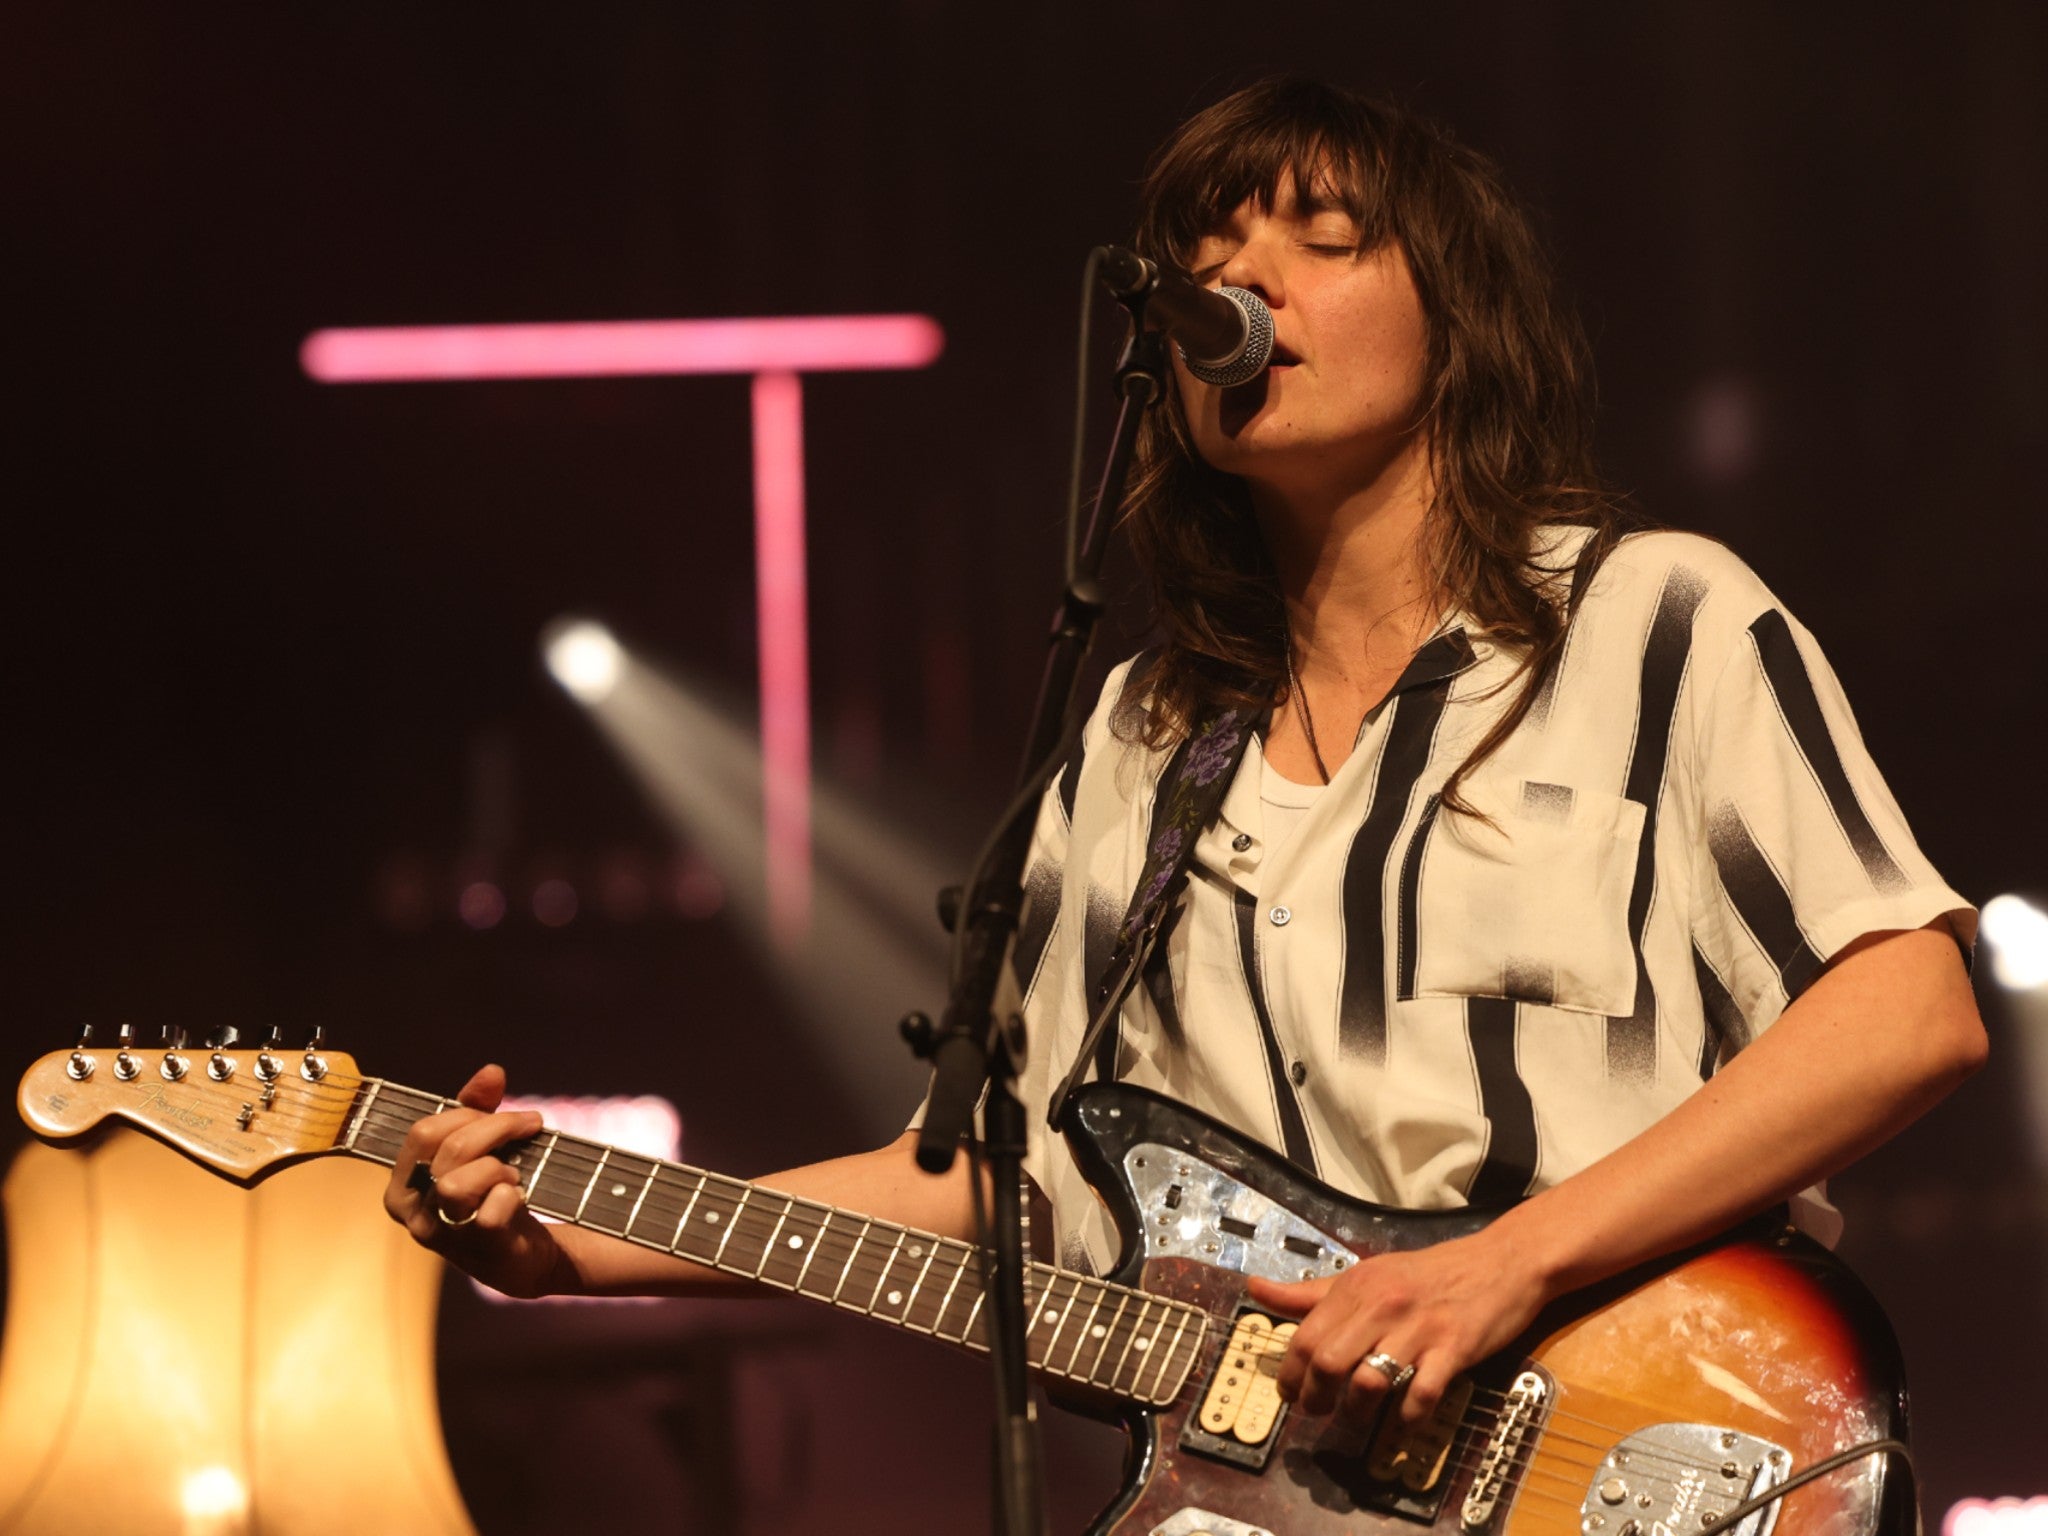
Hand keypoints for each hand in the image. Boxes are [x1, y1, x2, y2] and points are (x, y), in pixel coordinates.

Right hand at [381, 1064, 569, 1298]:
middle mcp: (412, 1211)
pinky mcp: (478, 1250)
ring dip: (497, 1168)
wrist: (521, 1254)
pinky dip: (511, 1196)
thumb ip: (479, 1108)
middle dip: (496, 1128)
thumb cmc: (491, 1194)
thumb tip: (491, 1071)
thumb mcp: (480, 1147)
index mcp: (403, 1183)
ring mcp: (442, 1235)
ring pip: (456, 1183)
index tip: (507, 1116)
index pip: (423, 1132)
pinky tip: (518, 1197)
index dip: (469, 1114)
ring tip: (513, 1174)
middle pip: (447, 1149)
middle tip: (529, 1127)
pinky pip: (490, 1213)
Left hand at [1244, 1226, 1549, 1425]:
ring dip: (1358, 1412)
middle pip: (1328, 1361)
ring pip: (1370, 1381)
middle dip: (1315, 1398)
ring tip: (1358, 1417)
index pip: (1305, 1337)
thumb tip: (1255, 1287)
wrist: (1501, 1261)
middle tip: (1317, 1412)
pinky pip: (1423, 1394)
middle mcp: (1382, 1305)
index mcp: (1356, 1287)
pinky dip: (1409, 1417)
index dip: (1290, 1374)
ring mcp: (1419, 1328)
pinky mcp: (1455, 1348)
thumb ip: (1312, 1291)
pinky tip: (1406, 1420)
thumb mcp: (1366, 1275)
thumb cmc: (1427, 1273)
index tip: (1290, 1395)